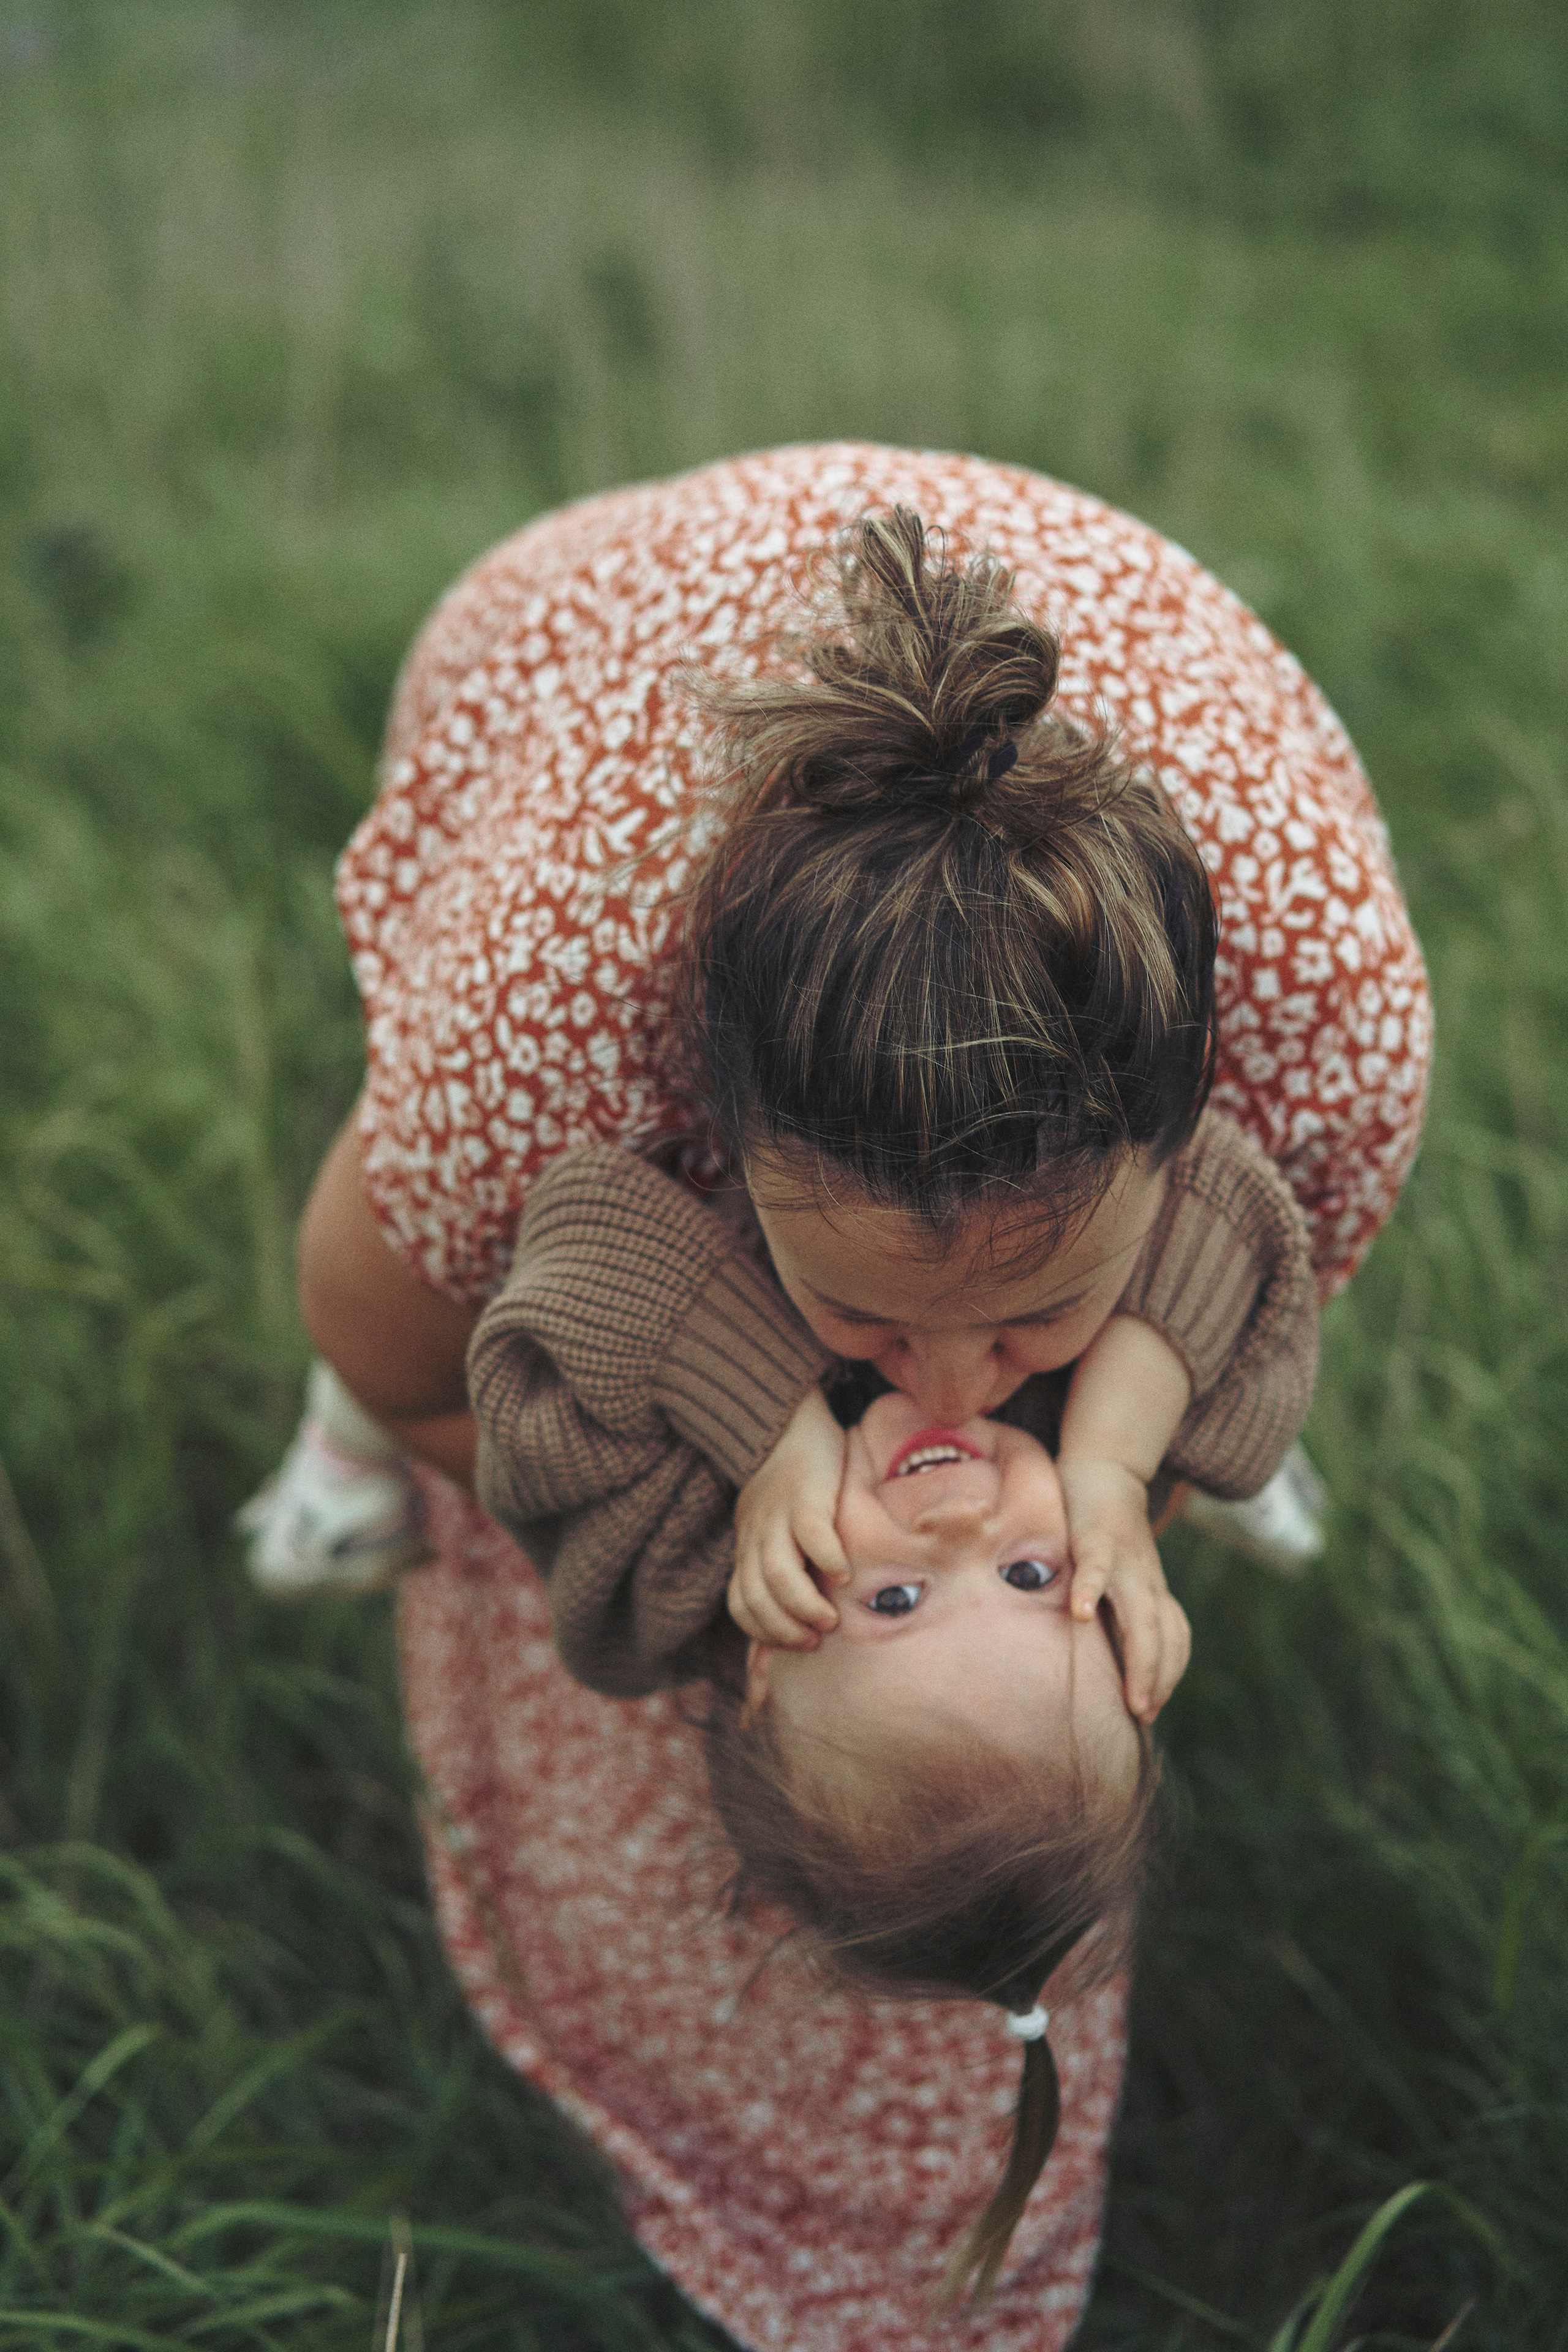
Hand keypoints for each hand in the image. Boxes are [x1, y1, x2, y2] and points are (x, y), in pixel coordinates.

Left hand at [728, 1387, 848, 1648]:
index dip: (764, 1633)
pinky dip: (826, 1558)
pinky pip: (810, 1533)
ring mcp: (778, 1516)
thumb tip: (792, 1620)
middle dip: (783, 1628)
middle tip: (815, 1639)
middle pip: (756, 1597)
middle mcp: (757, 1537)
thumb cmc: (788, 1487)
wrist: (784, 1421)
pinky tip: (844, 1572)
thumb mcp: (773, 1531)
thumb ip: (780, 1570)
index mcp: (749, 1549)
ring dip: (802, 1604)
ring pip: (777, 1573)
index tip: (796, 1645)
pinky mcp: (806, 1495)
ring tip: (829, 1619)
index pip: (741, 1605)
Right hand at [1056, 1456, 1190, 1722]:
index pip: (1173, 1639)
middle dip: (1157, 1678)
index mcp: (1150, 1591)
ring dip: (1141, 1656)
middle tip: (1145, 1715)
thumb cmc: (1104, 1531)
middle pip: (1163, 1635)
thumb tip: (1102, 1663)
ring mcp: (1124, 1559)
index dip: (1167, 1675)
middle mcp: (1145, 1580)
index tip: (1150, 1711)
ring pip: (1141, 1612)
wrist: (1103, 1467)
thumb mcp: (1119, 1576)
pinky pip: (1095, 1567)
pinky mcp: (1094, 1536)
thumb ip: (1117, 1613)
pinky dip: (1090, 1591)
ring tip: (1131, 1697)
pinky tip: (1079, 1616)